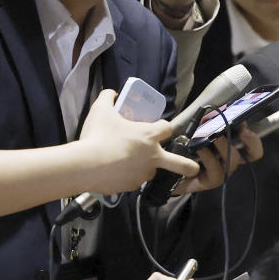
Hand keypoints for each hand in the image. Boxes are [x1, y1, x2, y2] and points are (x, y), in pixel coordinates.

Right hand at [79, 90, 199, 193]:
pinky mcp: (130, 187)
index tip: (158, 127)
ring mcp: (143, 174)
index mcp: (150, 136)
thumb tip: (111, 92)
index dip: (163, 127)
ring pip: (149, 171)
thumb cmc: (97, 135)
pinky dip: (126, 178)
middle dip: (189, 166)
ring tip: (125, 162)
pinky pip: (131, 181)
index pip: (167, 128)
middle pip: (180, 163)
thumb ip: (108, 98)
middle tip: (193, 168)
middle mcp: (153, 156)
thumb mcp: (101, 110)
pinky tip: (113, 173)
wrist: (85, 165)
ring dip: (143, 167)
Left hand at [174, 123, 263, 194]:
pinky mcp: (210, 182)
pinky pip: (215, 171)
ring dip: (224, 146)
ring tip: (213, 136)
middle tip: (240, 129)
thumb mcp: (199, 133)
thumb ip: (210, 124)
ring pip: (233, 161)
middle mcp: (231, 162)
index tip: (244, 125)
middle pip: (252, 155)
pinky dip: (208, 157)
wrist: (168, 171)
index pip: (254, 147)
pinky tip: (199, 148)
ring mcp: (222, 173)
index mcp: (233, 150)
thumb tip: (217, 109)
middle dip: (248, 140)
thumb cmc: (186, 149)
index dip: (254, 137)